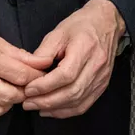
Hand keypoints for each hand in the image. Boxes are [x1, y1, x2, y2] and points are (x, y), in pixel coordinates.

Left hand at [22, 0, 125, 118]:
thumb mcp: (59, 32)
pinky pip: (84, 104)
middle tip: (27, 103)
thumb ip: (43, 52)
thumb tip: (30, 72)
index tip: (28, 89)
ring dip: (55, 109)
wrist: (106, 23)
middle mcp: (97, 65)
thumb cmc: (82, 25)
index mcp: (86, 48)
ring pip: (78, 102)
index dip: (45, 86)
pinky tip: (52, 110)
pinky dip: (67, 111)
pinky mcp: (102, 85)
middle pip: (72, 92)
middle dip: (46, 101)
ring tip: (36, 107)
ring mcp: (102, 77)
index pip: (66, 75)